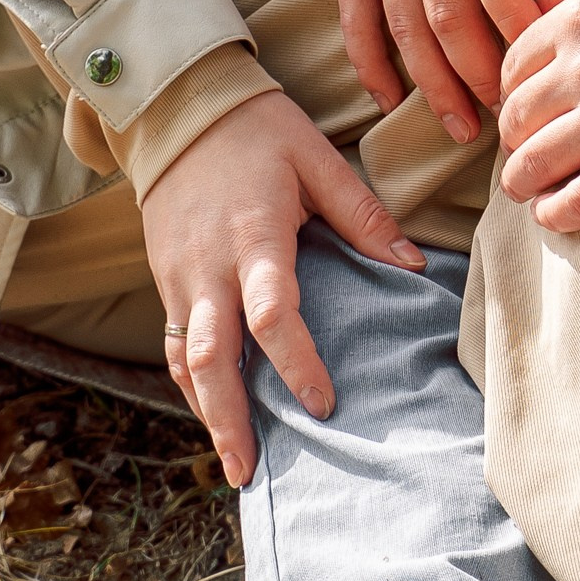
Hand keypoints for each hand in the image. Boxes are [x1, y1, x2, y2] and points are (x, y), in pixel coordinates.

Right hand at [139, 93, 424, 483]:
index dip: (296, 363)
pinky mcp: (165, 277)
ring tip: (234, 464)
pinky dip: (191, 384)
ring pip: (187, 358)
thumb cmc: (258, 129)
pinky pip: (174, 342)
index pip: (272, 313)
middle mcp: (209, 265)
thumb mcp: (317, 158)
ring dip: (207, 414)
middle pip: (213, 355)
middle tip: (252, 473)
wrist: (178, 107)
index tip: (322, 404)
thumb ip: (364, 215)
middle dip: (230, 418)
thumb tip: (414, 265)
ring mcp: (180, 275)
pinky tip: (212, 414)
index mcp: (254, 235)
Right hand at [339, 0, 579, 141]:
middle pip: (445, 9)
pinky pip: (354, 12)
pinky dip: (369, 63)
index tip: (546, 62)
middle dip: (477, 72)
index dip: (516, 23)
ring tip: (464, 129)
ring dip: (430, 82)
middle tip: (511, 115)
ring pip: (401, 22)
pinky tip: (392, 102)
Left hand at [495, 0, 579, 229]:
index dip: (510, 93)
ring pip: (534, 164)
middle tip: (525, 151)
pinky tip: (556, 215)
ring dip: (522, 183)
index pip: (510, 67)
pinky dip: (558, 214)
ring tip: (529, 191)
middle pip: (515, 118)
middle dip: (513, 140)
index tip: (525, 108)